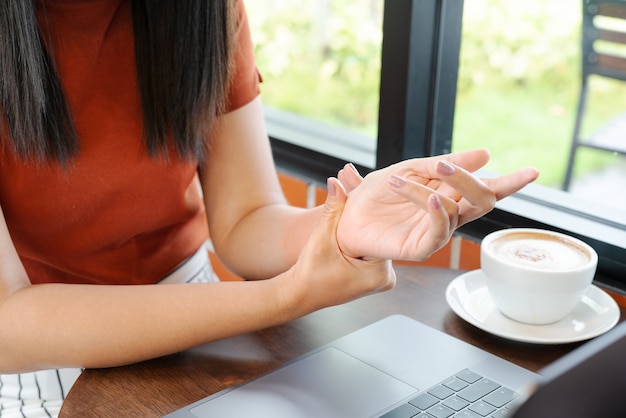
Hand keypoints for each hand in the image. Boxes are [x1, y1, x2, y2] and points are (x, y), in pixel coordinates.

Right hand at [279, 177, 395, 315]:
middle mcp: (386, 278)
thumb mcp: (322, 239)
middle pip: (380, 236)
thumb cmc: (310, 274)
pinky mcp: (374, 276)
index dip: (373, 209)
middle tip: (358, 185)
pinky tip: (355, 215)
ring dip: (365, 224)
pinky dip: (362, 236)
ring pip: (375, 241)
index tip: (367, 189)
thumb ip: (333, 210)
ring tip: (357, 196)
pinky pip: (371, 249)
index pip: (382, 233)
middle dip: (368, 214)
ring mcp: (381, 278)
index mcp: (379, 273)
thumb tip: (337, 183)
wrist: (301, 294)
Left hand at [336, 149, 538, 259]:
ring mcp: (436, 231)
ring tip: (406, 177)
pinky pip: (439, 233)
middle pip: (482, 199)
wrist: (347, 218)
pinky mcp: (420, 247)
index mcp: (449, 194)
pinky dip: (437, 213)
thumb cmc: (377, 194)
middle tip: (446, 165)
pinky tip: (430, 199)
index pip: (486, 189)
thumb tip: (486, 154)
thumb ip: (445, 164)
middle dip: (472, 180)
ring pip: (458, 210)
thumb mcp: (411, 170)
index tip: (533, 171)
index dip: (510, 182)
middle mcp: (448, 214)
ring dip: (437, 189)